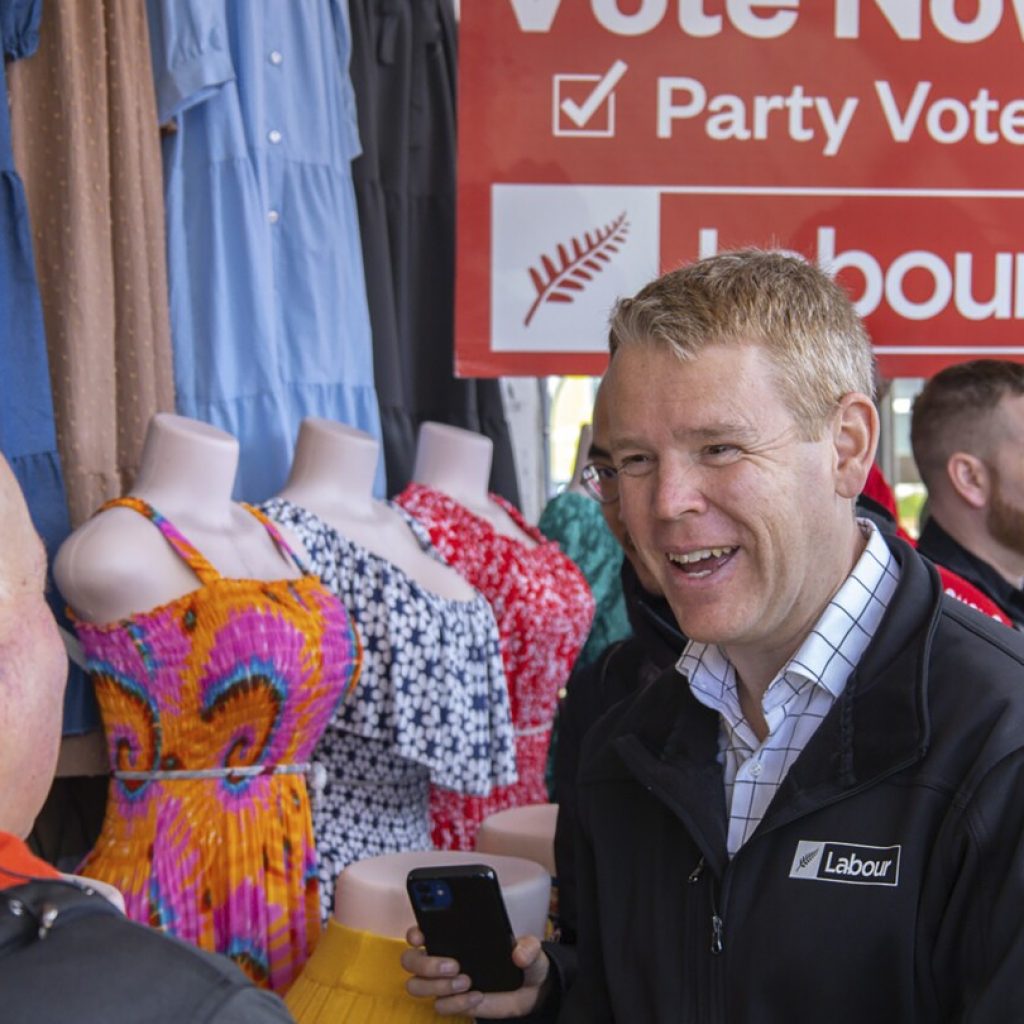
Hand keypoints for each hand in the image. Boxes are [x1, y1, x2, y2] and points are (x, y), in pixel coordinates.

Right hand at [401, 927, 551, 1017]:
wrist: (529, 991)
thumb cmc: (521, 960)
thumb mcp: (530, 948)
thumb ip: (528, 946)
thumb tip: (518, 953)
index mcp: (453, 934)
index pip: (420, 929)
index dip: (414, 931)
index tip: (421, 935)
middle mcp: (442, 956)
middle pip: (410, 960)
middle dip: (427, 964)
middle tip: (454, 964)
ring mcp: (444, 982)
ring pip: (416, 985)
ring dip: (437, 985)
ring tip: (466, 981)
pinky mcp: (453, 1002)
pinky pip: (440, 1006)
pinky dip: (456, 1003)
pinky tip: (477, 996)